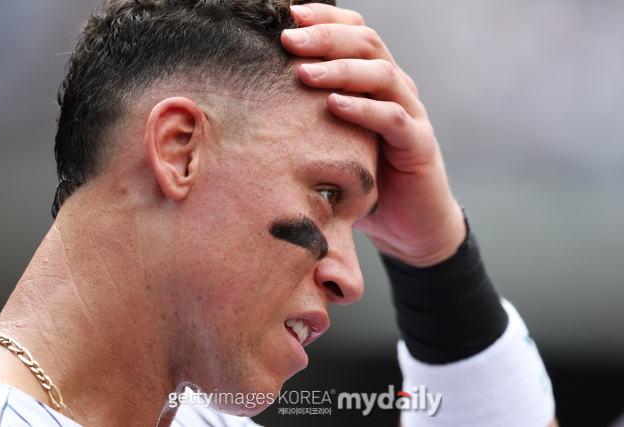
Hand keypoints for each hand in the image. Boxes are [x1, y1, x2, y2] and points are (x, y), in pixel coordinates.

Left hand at [282, 3, 465, 266]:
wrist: (410, 222)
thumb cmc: (366, 178)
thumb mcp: (335, 141)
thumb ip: (311, 119)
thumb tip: (255, 104)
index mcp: (375, 81)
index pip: (356, 33)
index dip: (326, 18)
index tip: (288, 15)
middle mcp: (396, 89)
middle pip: (367, 43)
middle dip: (326, 36)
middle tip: (288, 38)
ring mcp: (411, 113)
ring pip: (382, 74)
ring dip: (341, 69)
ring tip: (304, 72)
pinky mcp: (419, 144)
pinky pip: (393, 119)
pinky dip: (364, 109)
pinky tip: (335, 105)